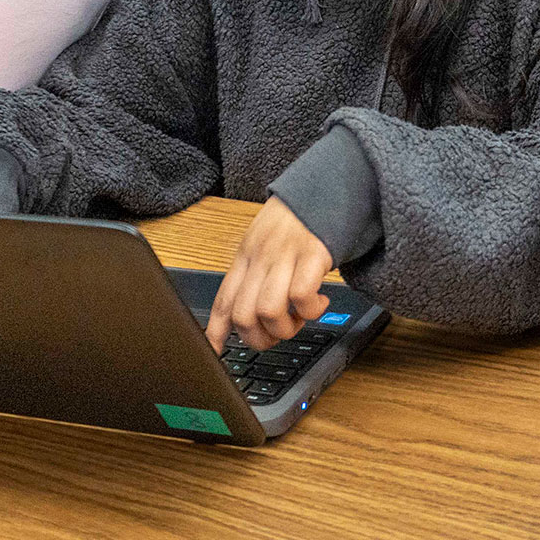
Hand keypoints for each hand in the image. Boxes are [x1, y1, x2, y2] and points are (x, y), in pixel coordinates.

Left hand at [205, 197, 333, 351]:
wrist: (325, 186)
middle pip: (244, 315)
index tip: (214, 352)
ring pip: (268, 310)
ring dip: (286, 327)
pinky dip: (312, 310)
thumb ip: (254, 274)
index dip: (215, 332)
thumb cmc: (297, 221)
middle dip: (260, 338)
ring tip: (299, 318)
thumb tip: (246, 312)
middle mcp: (260, 257)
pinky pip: (301, 297)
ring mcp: (285, 255)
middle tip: (278, 333)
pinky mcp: (313, 255)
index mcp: (245, 256)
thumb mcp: (264, 242)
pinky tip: (319, 302)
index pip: (223, 301)